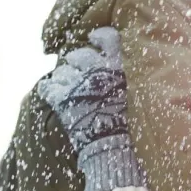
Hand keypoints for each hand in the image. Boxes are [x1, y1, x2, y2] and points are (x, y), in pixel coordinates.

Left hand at [37, 27, 145, 190]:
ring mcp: (78, 84)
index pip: (108, 39)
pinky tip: (50, 91)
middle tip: (78, 69)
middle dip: (77, 60)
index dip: (99, 38)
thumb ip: (134, 81)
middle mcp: (97, 69)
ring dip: (64, 76)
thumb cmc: (136, 129)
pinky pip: (48, 87)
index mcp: (119, 66)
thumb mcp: (142, 98)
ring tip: (66, 84)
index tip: (94, 39)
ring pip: (62, 70)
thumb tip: (131, 73)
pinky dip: (49, 89)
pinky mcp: (62, 101)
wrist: (119, 153)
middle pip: (80, 54)